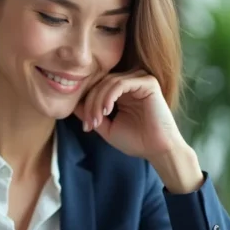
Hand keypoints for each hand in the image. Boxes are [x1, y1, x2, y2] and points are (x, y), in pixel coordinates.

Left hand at [75, 71, 204, 192]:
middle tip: (89, 124)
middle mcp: (131, 82)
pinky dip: (110, 96)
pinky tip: (107, 110)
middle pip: (101, 83)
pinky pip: (121, 83)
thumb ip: (92, 115)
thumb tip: (73, 106)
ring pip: (109, 82)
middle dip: (91, 104)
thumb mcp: (107, 127)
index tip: (86, 126)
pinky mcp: (148, 82)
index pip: (98, 88)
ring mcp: (140, 80)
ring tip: (97, 120)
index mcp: (122, 91)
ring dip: (98, 102)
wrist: (157, 150)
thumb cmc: (136, 140)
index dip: (87, 104)